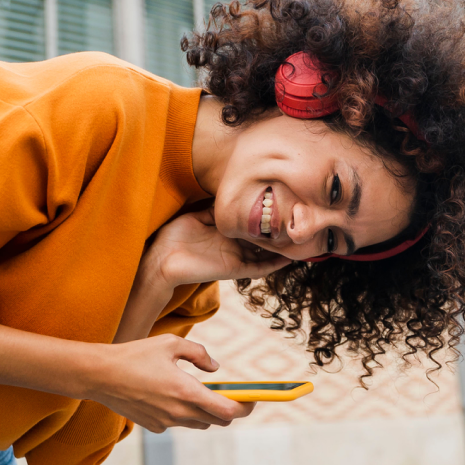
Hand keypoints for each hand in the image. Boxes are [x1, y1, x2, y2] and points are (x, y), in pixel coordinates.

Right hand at [84, 334, 255, 432]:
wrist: (99, 375)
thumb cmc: (135, 355)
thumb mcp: (170, 343)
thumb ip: (199, 354)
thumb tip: (215, 368)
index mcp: (186, 391)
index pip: (228, 411)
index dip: (245, 407)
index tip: (253, 398)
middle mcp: (178, 412)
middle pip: (218, 421)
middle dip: (228, 409)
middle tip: (230, 393)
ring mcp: (165, 423)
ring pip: (198, 423)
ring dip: (206, 412)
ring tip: (200, 392)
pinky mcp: (153, 426)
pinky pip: (178, 422)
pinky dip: (183, 412)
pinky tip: (171, 395)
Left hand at [145, 209, 289, 287]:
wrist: (162, 258)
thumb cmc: (174, 236)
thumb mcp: (198, 215)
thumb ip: (216, 208)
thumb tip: (231, 195)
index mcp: (226, 233)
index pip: (251, 226)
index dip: (266, 218)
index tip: (282, 207)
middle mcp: (234, 246)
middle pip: (263, 240)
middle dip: (279, 233)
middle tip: (300, 221)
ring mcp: (236, 258)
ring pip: (266, 255)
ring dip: (282, 249)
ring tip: (302, 238)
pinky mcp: (234, 269)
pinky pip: (260, 268)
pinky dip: (275, 264)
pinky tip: (290, 258)